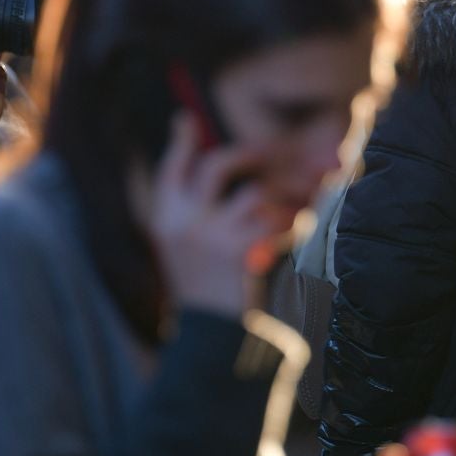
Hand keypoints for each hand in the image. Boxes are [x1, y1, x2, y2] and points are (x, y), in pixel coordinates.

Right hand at [146, 111, 278, 316]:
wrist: (209, 336)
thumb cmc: (202, 287)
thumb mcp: (181, 248)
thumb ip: (191, 210)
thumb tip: (205, 165)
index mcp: (164, 220)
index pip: (170, 168)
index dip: (181, 141)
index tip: (187, 120)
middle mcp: (185, 223)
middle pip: (219, 164)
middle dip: (250, 153)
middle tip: (268, 152)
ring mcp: (213, 236)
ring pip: (257, 193)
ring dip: (280, 198)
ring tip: (288, 209)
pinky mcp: (243, 251)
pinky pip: (276, 220)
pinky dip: (290, 222)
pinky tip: (291, 232)